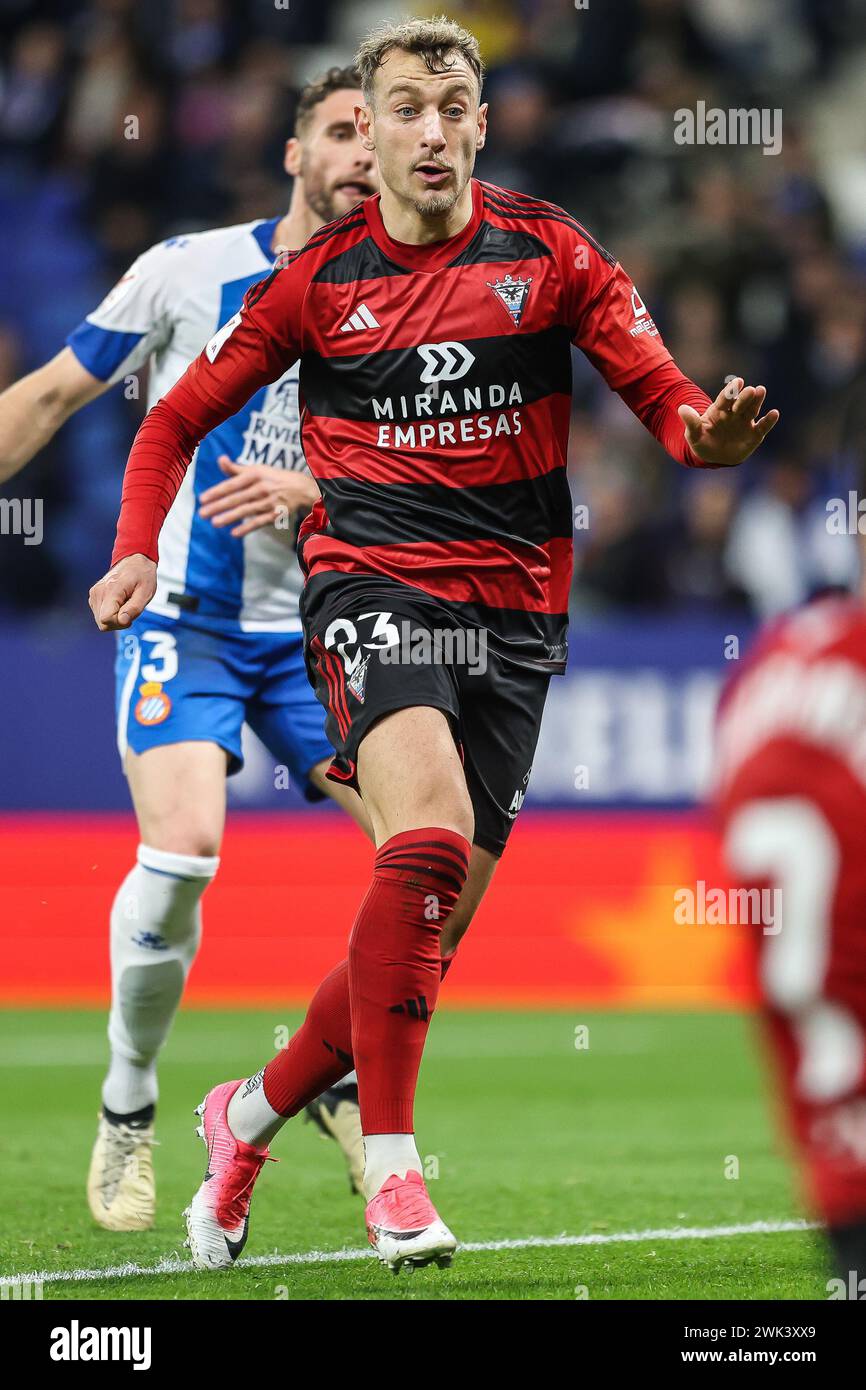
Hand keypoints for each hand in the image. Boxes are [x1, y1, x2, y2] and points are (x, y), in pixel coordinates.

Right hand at [89, 553, 155, 630]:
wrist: (134, 561)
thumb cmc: (142, 575)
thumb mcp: (145, 593)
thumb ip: (133, 608)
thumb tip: (122, 621)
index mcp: (111, 590)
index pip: (106, 619)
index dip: (120, 622)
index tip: (130, 613)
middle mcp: (98, 592)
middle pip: (102, 623)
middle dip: (118, 622)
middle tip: (129, 609)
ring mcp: (94, 594)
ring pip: (101, 621)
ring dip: (115, 618)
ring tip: (125, 604)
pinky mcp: (94, 597)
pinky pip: (101, 615)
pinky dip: (111, 614)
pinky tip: (120, 603)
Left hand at [198, 456, 320, 537]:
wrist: (302, 488)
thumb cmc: (273, 478)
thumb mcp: (256, 470)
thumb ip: (236, 469)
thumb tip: (220, 459)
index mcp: (255, 474)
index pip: (232, 484)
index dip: (216, 492)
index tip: (202, 499)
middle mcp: (262, 487)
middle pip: (236, 498)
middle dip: (218, 506)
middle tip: (202, 513)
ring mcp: (269, 502)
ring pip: (246, 510)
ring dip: (230, 517)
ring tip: (215, 523)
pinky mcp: (276, 514)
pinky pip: (259, 522)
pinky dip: (247, 527)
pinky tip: (234, 533)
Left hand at [678, 379, 778, 466]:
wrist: (714, 457)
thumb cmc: (702, 442)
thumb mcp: (693, 435)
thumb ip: (691, 422)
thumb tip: (682, 409)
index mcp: (720, 410)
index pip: (726, 398)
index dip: (731, 391)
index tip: (737, 382)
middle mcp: (734, 413)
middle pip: (740, 402)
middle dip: (745, 397)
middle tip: (751, 390)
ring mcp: (745, 422)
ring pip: (752, 410)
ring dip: (757, 401)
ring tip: (761, 390)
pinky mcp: (754, 434)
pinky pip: (762, 427)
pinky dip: (769, 421)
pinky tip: (774, 413)